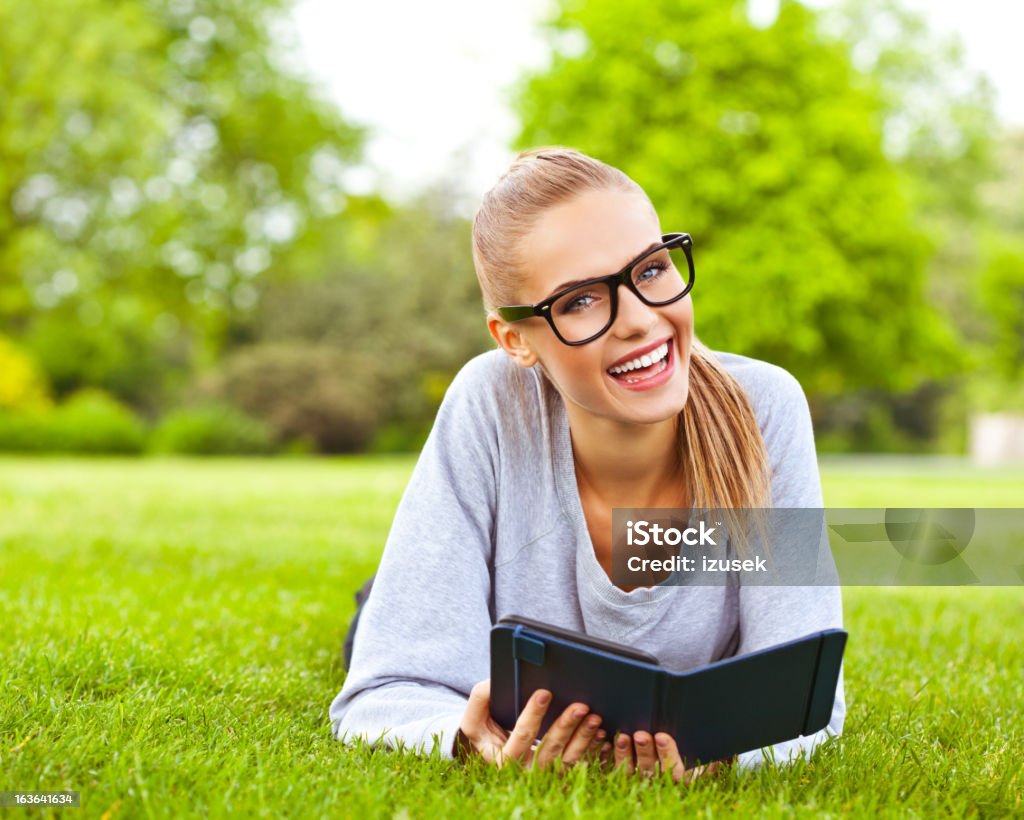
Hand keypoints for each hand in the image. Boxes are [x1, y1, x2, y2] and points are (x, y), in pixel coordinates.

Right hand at [456, 679, 608, 769]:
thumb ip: (481, 699)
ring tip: (595, 717)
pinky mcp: (559, 773)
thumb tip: (495, 682)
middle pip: (549, 749)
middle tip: (581, 706)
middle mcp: (525, 771)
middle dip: (566, 725)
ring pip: (568, 758)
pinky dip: (591, 748)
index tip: (545, 692)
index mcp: (503, 759)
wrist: (494, 751)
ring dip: (583, 737)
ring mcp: (544, 774)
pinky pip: (579, 764)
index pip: (521, 737)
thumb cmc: (485, 730)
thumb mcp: (474, 717)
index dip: (533, 715)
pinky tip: (600, 733)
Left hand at [612, 731, 732, 782]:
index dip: (668, 753)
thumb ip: (703, 733)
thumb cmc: (692, 739)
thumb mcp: (701, 740)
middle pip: (653, 770)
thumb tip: (711, 715)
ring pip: (634, 770)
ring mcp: (645, 777)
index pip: (677, 770)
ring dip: (628, 755)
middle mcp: (664, 780)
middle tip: (641, 735)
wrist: (679, 746)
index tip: (661, 736)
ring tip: (624, 737)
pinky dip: (618, 755)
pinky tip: (614, 741)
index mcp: (685, 775)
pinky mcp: (629, 772)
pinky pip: (621, 768)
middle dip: (646, 752)